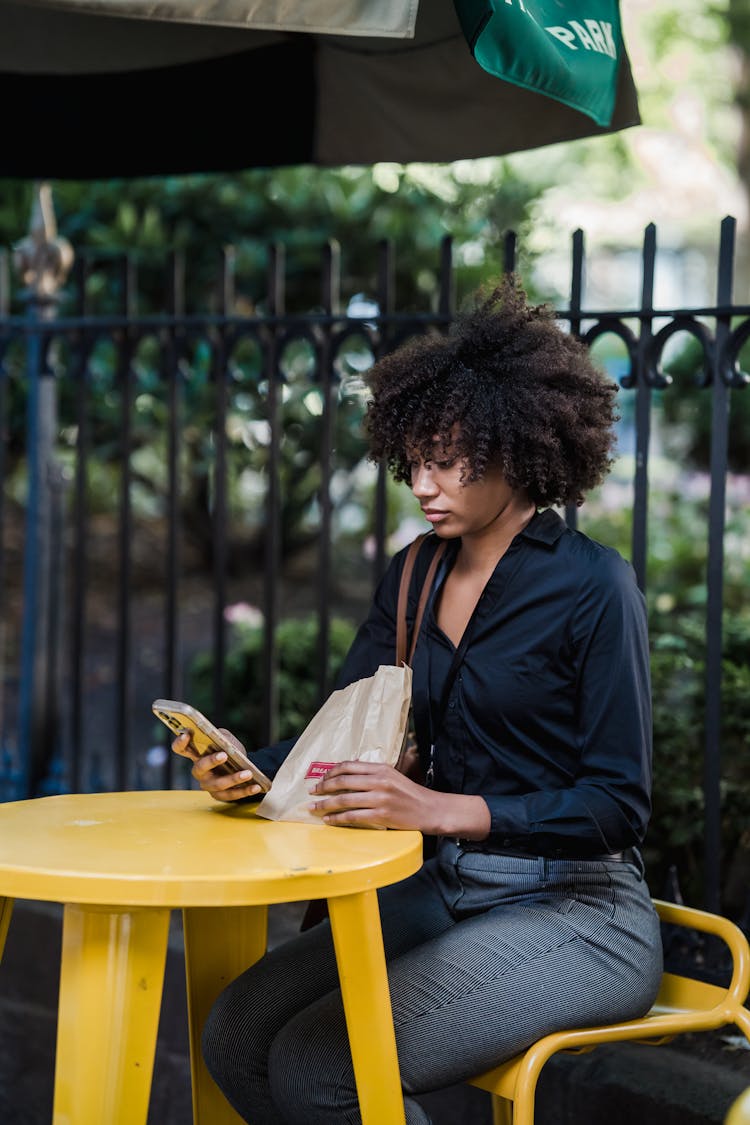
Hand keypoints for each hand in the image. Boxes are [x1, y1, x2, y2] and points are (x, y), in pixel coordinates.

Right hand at [170, 729, 264, 803]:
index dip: (180, 742)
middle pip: (200, 767)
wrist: (242, 766)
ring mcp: (209, 785)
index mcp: (197, 755)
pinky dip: (245, 790)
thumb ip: (223, 736)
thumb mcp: (227, 739)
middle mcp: (200, 771)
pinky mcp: (220, 795)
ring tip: (248, 773)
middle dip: (211, 761)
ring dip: (234, 779)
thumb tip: (222, 739)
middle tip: (224, 755)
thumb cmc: (230, 751)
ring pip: (218, 784)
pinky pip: (232, 795)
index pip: (181, 749)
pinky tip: (255, 786)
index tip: (186, 734)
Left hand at [308, 760, 434, 829]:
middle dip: (323, 787)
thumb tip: (349, 772)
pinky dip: (338, 818)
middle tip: (312, 793)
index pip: (348, 766)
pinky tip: (329, 820)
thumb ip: (373, 773)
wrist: (430, 809)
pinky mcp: (382, 815)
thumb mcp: (393, 776)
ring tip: (314, 809)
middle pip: (343, 781)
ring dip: (326, 805)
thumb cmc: (410, 794)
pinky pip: (353, 816)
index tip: (321, 779)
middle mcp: (379, 780)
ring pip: (344, 800)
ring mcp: (380, 798)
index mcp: (380, 768)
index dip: (331, 772)